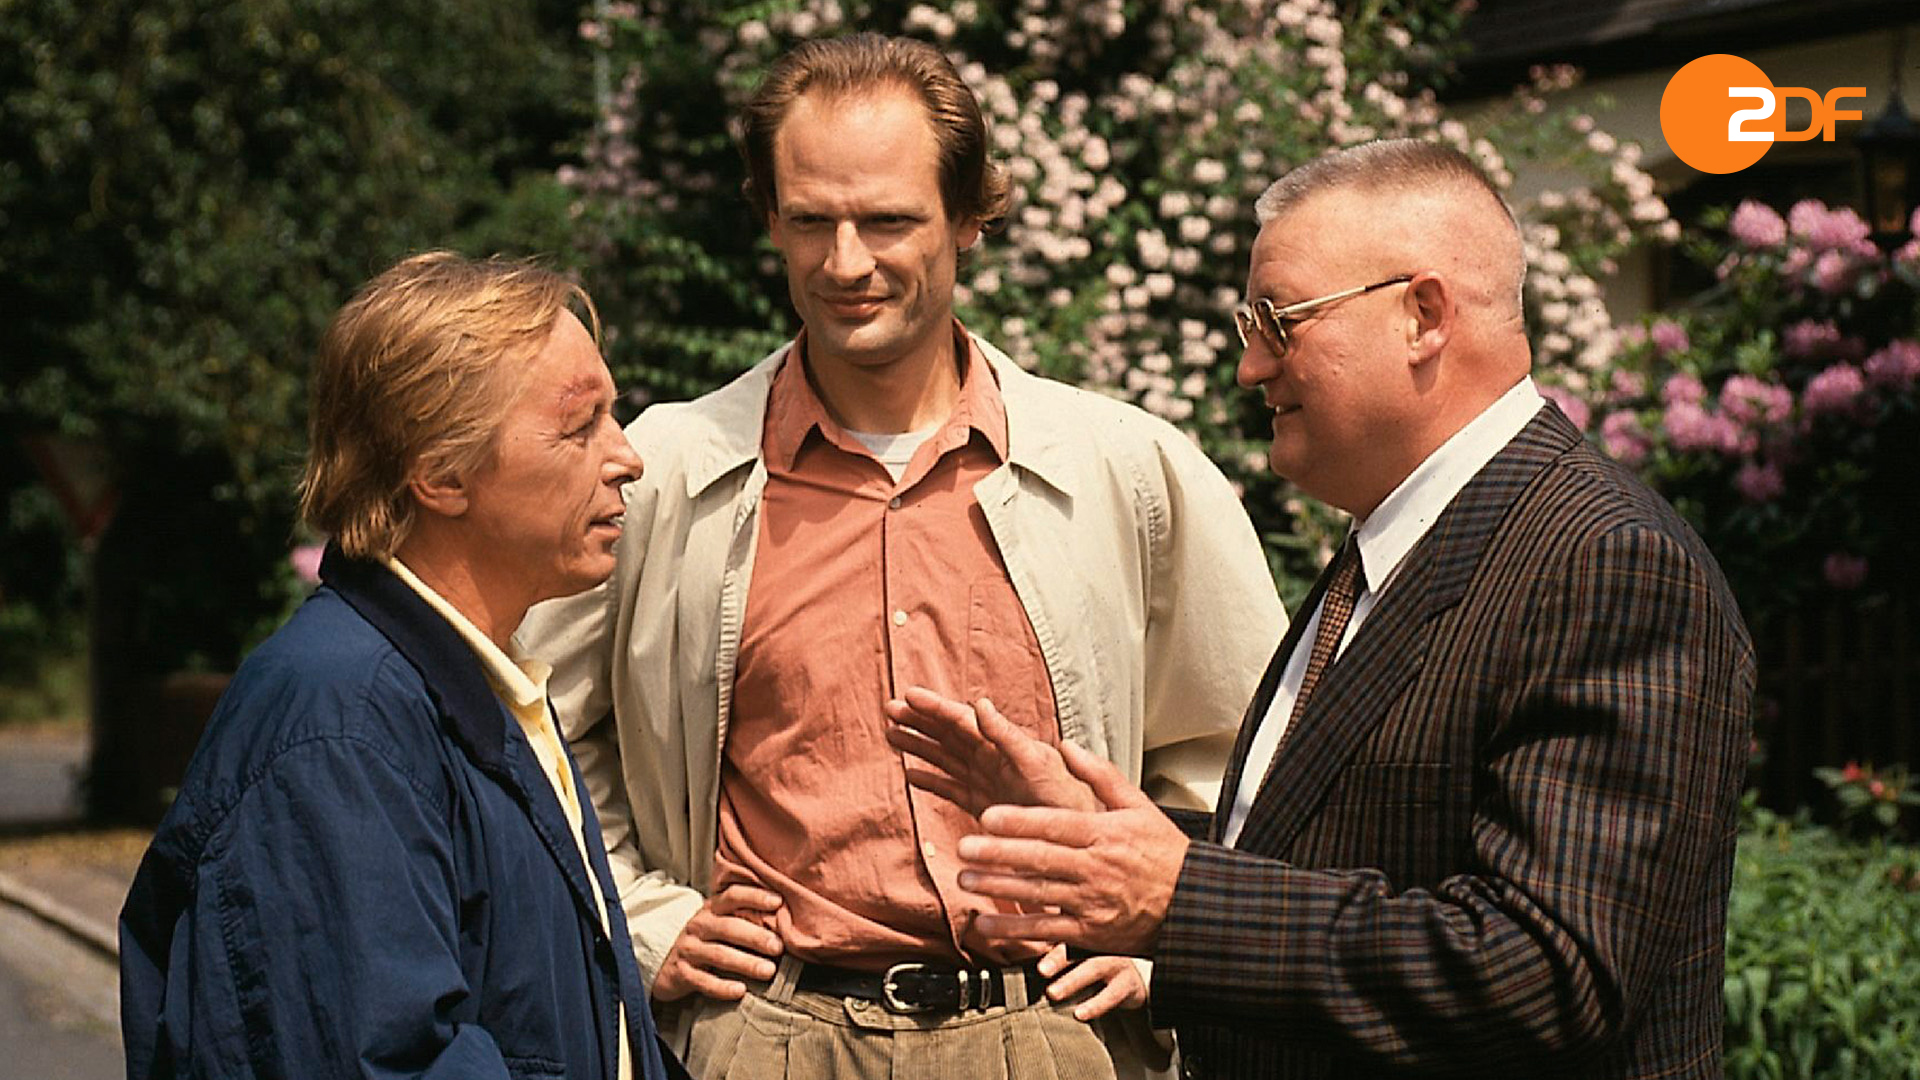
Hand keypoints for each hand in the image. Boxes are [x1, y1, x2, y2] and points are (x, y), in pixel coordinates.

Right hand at [650, 883, 784, 1002]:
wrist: (666, 964)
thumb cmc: (706, 940)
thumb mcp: (720, 921)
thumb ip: (746, 915)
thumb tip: (787, 916)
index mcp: (712, 909)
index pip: (732, 896)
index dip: (755, 897)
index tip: (778, 901)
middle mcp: (699, 926)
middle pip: (728, 927)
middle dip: (755, 937)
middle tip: (778, 947)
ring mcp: (689, 950)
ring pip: (718, 955)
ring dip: (745, 963)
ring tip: (768, 971)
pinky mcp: (682, 974)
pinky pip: (703, 981)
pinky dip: (722, 987)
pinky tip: (740, 991)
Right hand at [884, 687, 1099, 814]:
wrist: (1077, 837)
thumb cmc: (1064, 797)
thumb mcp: (1037, 762)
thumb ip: (1007, 734)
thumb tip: (979, 703)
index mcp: (1001, 745)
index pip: (960, 720)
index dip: (934, 708)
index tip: (907, 695)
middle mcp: (991, 759)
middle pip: (948, 735)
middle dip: (919, 721)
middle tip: (889, 709)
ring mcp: (986, 781)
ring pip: (945, 759)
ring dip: (919, 746)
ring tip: (891, 734)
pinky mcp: (985, 805)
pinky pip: (952, 789)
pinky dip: (931, 781)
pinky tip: (911, 776)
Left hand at [958, 743, 1189, 956]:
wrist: (1192, 906)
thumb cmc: (1164, 854)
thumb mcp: (1139, 806)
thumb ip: (1099, 775)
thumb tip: (1066, 746)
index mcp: (1105, 833)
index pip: (1055, 824)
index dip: (1020, 821)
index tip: (988, 815)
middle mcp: (1096, 868)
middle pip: (1041, 858)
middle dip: (999, 853)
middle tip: (964, 847)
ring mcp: (1091, 902)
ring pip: (1039, 894)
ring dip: (999, 887)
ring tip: (964, 880)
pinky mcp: (1090, 933)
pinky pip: (1047, 932)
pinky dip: (1016, 929)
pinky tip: (987, 924)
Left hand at [1037, 942, 1146, 1019]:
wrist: (1138, 975)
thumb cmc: (1099, 962)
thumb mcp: (1079, 953)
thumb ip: (1051, 953)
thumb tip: (1012, 952)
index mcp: (1082, 936)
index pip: (1060, 934)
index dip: (1043, 937)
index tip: (1026, 945)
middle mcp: (1099, 945)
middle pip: (1076, 947)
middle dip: (1057, 958)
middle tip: (1040, 970)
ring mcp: (1115, 961)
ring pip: (1094, 968)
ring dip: (1072, 981)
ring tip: (1052, 993)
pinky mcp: (1128, 983)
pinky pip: (1112, 994)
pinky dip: (1095, 1004)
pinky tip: (1079, 1014)